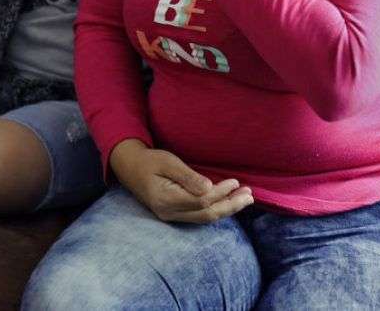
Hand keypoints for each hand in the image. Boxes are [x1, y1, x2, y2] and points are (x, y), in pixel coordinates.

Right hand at [111, 139, 253, 223]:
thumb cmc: (149, 161)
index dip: (220, 193)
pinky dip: (216, 210)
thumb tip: (210, 188)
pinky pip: (199, 217)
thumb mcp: (167, 162)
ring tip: (245, 200)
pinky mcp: (174, 214)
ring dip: (226, 209)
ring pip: (204, 219)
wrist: (130, 168)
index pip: (201, 201)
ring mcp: (170, 216)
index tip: (235, 182)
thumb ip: (188, 177)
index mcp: (165, 198)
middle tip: (249, 196)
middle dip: (230, 206)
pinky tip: (228, 203)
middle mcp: (168, 212)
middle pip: (206, 215)